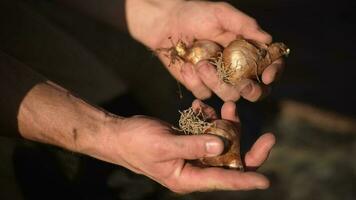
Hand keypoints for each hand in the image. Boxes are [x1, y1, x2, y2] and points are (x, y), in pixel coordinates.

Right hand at [87, 100, 274, 192]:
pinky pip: (207, 132)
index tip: (265, 181)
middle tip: (269, 137)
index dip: (245, 181)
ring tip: (229, 107)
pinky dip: (210, 120)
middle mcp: (194, 169)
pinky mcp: (189, 141)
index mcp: (187, 177)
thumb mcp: (164, 144)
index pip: (222, 180)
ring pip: (221, 144)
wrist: (119, 134)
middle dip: (246, 147)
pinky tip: (204, 108)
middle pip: (228, 163)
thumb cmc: (136, 143)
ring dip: (227, 126)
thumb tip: (222, 145)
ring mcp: (192, 155)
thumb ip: (193, 145)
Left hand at [127, 0, 283, 101]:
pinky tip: (185, 66)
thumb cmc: (194, 13)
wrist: (165, 23)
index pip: (269, 64)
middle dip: (251, 90)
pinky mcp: (199, 85)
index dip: (274, 72)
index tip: (267, 76)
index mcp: (247, 49)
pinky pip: (203, 94)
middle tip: (242, 84)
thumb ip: (244, 25)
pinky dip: (194, 81)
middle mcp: (236, 68)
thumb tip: (268, 40)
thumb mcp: (221, 14)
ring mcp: (218, 79)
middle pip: (254, 90)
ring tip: (200, 62)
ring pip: (229, 95)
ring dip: (216, 81)